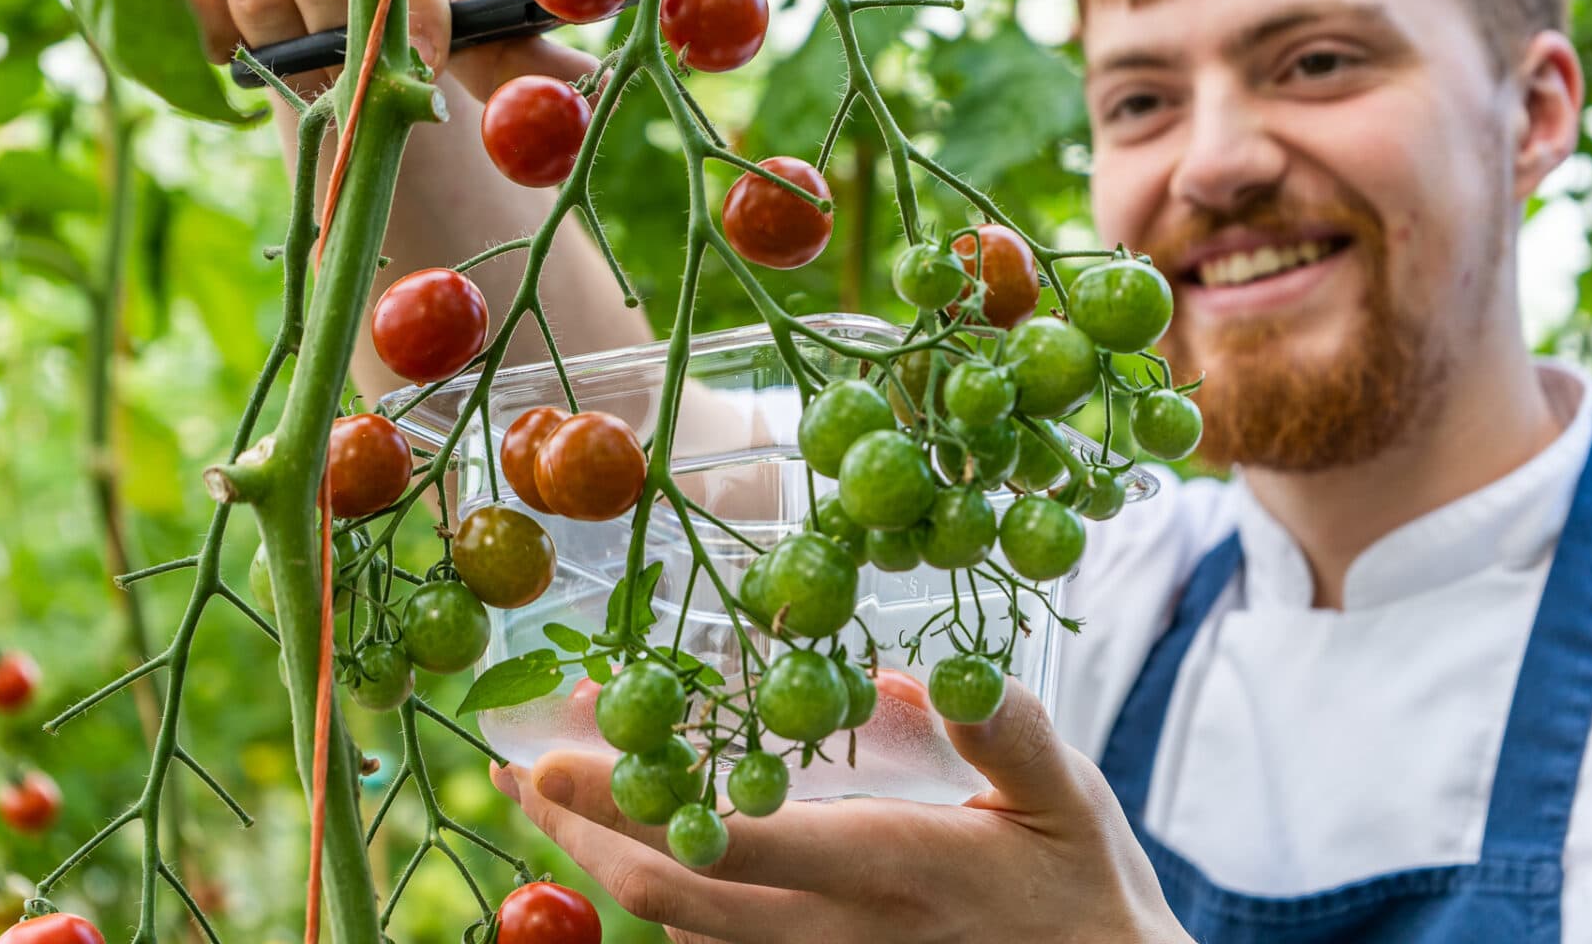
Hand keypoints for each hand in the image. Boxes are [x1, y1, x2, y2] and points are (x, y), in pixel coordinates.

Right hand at [172, 0, 592, 102]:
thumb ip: (520, 41)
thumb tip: (588, 79)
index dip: (419, 0)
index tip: (432, 60)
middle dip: (354, 43)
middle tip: (376, 88)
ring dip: (301, 57)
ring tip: (332, 71)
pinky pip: (209, 4)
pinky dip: (244, 46)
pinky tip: (277, 44)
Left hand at [490, 681, 1189, 943]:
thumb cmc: (1081, 889)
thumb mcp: (1066, 797)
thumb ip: (1006, 733)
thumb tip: (916, 673)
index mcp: (882, 870)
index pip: (730, 841)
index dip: (628, 805)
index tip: (547, 760)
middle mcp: (830, 930)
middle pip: (666, 897)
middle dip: (576, 836)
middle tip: (510, 771)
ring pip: (677, 931)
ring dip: (601, 866)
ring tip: (549, 802)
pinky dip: (653, 901)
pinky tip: (631, 855)